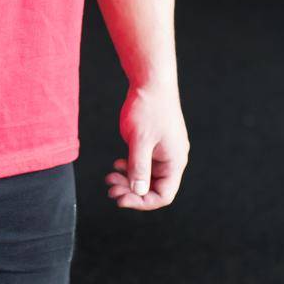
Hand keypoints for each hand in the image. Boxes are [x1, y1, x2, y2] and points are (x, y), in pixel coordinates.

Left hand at [105, 86, 188, 210]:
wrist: (151, 81)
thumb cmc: (148, 108)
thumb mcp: (140, 140)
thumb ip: (139, 167)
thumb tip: (137, 191)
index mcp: (174, 161)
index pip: (163, 195)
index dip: (142, 202)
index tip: (121, 199)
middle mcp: (172, 159)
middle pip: (153, 187)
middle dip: (131, 191)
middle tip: (110, 188)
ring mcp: (164, 151)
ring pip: (146, 176)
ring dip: (128, 180)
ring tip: (110, 177)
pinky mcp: (154, 143)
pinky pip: (143, 163)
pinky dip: (130, 167)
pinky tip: (117, 165)